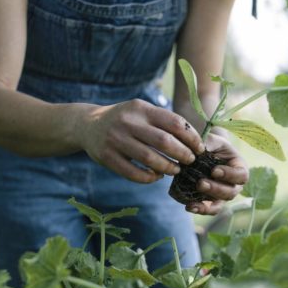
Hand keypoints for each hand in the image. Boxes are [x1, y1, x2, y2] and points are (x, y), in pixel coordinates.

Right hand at [77, 99, 204, 182]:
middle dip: (183, 154)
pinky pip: (133, 173)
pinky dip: (149, 178)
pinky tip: (156, 176)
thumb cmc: (124, 120)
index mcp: (141, 108)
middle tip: (190, 161)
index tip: (199, 148)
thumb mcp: (141, 111)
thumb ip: (163, 121)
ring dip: (167, 168)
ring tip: (175, 170)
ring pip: (150, 159)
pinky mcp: (107, 157)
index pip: (174, 122)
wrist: (87, 125)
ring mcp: (115, 140)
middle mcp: (128, 122)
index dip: (191, 138)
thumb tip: (193, 140)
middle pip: (164, 142)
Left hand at [186, 134, 248, 214]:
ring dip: (206, 204)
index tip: (214, 170)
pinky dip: (200, 209)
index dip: (229, 175)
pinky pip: (208, 209)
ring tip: (192, 201)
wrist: (204, 152)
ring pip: (219, 204)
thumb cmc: (213, 144)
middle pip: (231, 192)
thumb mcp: (213, 140)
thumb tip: (201, 148)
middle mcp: (234, 184)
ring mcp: (223, 194)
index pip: (241, 175)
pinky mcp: (211, 201)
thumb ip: (210, 142)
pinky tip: (189, 207)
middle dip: (215, 189)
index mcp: (240, 168)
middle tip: (200, 183)